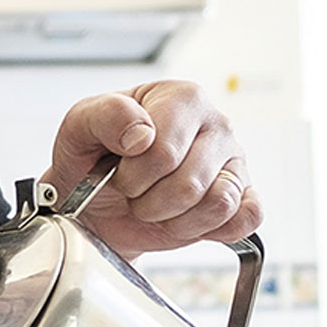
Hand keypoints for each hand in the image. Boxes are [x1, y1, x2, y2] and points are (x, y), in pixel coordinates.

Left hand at [43, 80, 260, 260]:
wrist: (96, 201)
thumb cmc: (93, 158)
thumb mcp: (80, 126)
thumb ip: (106, 116)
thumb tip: (142, 133)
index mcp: (181, 98)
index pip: (165, 150)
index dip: (133, 175)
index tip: (118, 171)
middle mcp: (215, 124)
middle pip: (190, 182)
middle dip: (149, 201)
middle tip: (134, 193)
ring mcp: (233, 161)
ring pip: (218, 204)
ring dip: (176, 219)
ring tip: (157, 206)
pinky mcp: (243, 196)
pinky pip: (246, 218)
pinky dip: (211, 229)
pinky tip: (185, 219)